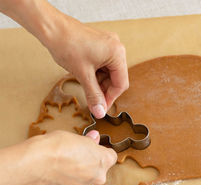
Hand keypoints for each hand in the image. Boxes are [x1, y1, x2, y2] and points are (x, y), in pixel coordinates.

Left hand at [0, 0, 128, 118]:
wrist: (52, 28)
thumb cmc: (67, 44)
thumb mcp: (82, 74)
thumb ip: (94, 95)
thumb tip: (100, 112)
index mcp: (117, 53)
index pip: (121, 83)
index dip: (111, 98)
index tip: (101, 109)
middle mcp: (116, 48)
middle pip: (116, 78)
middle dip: (104, 90)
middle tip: (93, 101)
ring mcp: (109, 45)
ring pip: (109, 72)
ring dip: (99, 82)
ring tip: (86, 87)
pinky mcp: (100, 45)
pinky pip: (103, 64)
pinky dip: (96, 73)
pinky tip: (86, 76)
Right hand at [33, 130, 116, 184]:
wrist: (37, 163)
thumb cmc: (57, 147)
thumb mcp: (77, 137)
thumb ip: (89, 141)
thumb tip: (95, 137)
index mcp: (104, 160)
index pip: (110, 156)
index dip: (99, 153)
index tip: (91, 151)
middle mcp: (99, 177)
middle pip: (98, 172)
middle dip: (89, 167)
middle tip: (73, 160)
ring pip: (86, 183)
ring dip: (79, 178)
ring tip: (63, 169)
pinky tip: (57, 178)